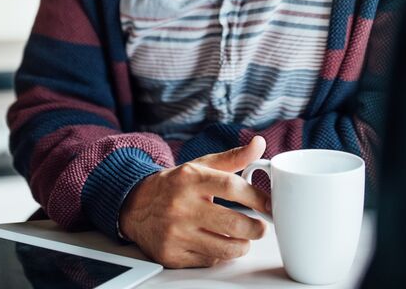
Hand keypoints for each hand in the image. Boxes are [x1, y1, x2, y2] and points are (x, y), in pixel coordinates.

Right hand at [119, 136, 270, 267]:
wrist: (136, 204)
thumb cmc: (176, 184)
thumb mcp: (202, 165)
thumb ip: (233, 157)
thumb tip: (260, 143)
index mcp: (191, 179)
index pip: (231, 187)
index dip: (257, 197)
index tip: (269, 204)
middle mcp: (182, 206)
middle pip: (232, 223)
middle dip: (255, 228)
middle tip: (261, 227)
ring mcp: (176, 233)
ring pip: (223, 247)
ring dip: (242, 245)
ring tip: (245, 238)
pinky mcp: (172, 255)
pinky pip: (208, 260)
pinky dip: (220, 254)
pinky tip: (221, 244)